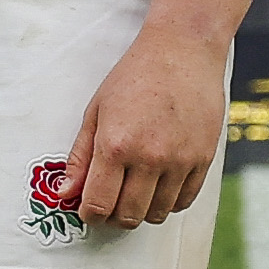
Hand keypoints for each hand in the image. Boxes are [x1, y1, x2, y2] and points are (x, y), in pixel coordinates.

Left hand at [56, 26, 227, 226]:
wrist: (181, 52)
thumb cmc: (133, 77)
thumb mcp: (96, 112)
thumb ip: (80, 157)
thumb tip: (66, 194)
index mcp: (115, 145)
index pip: (98, 204)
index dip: (89, 214)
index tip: (88, 209)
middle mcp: (149, 158)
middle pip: (127, 216)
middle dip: (113, 216)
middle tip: (110, 201)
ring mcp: (180, 161)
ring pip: (156, 214)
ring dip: (141, 211)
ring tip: (134, 191)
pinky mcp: (203, 160)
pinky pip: (184, 202)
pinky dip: (168, 202)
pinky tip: (158, 186)